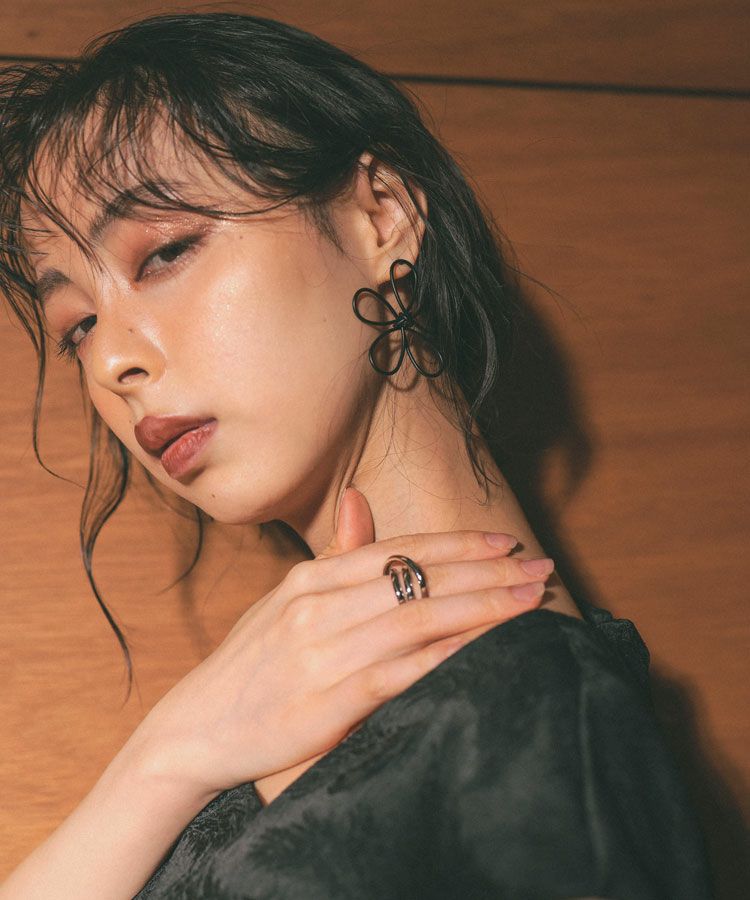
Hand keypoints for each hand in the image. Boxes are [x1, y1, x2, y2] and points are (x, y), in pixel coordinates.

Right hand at [131, 487, 552, 799]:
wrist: (194, 729)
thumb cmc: (250, 664)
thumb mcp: (286, 599)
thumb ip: (334, 555)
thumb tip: (359, 499)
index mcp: (310, 578)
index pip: (399, 549)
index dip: (459, 543)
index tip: (506, 541)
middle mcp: (317, 606)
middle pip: (419, 579)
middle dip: (487, 570)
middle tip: (540, 566)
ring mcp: (321, 653)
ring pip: (418, 619)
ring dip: (482, 607)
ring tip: (530, 599)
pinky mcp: (327, 702)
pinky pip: (399, 672)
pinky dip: (445, 656)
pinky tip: (484, 646)